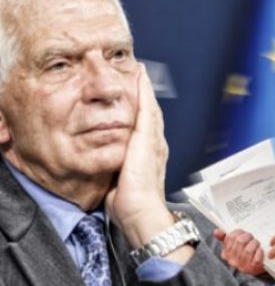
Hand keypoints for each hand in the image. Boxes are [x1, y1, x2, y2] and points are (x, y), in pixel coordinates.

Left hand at [105, 64, 174, 249]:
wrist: (142, 213)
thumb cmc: (131, 207)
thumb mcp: (122, 183)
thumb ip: (118, 171)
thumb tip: (107, 169)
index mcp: (150, 156)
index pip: (147, 127)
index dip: (143, 109)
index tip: (137, 95)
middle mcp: (156, 145)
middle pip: (152, 113)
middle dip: (146, 93)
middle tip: (140, 75)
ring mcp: (154, 141)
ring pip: (150, 108)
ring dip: (145, 89)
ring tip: (140, 72)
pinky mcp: (147, 139)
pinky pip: (146, 110)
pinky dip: (144, 93)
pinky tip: (140, 79)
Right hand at [214, 229, 265, 275]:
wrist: (256, 265)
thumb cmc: (245, 252)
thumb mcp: (234, 244)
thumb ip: (225, 238)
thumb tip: (216, 232)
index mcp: (226, 254)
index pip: (230, 237)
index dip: (239, 232)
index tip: (243, 232)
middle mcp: (232, 262)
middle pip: (240, 242)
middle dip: (248, 236)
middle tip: (252, 237)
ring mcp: (242, 267)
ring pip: (248, 250)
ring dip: (254, 243)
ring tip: (257, 243)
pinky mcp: (252, 269)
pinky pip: (256, 258)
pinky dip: (259, 252)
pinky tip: (260, 250)